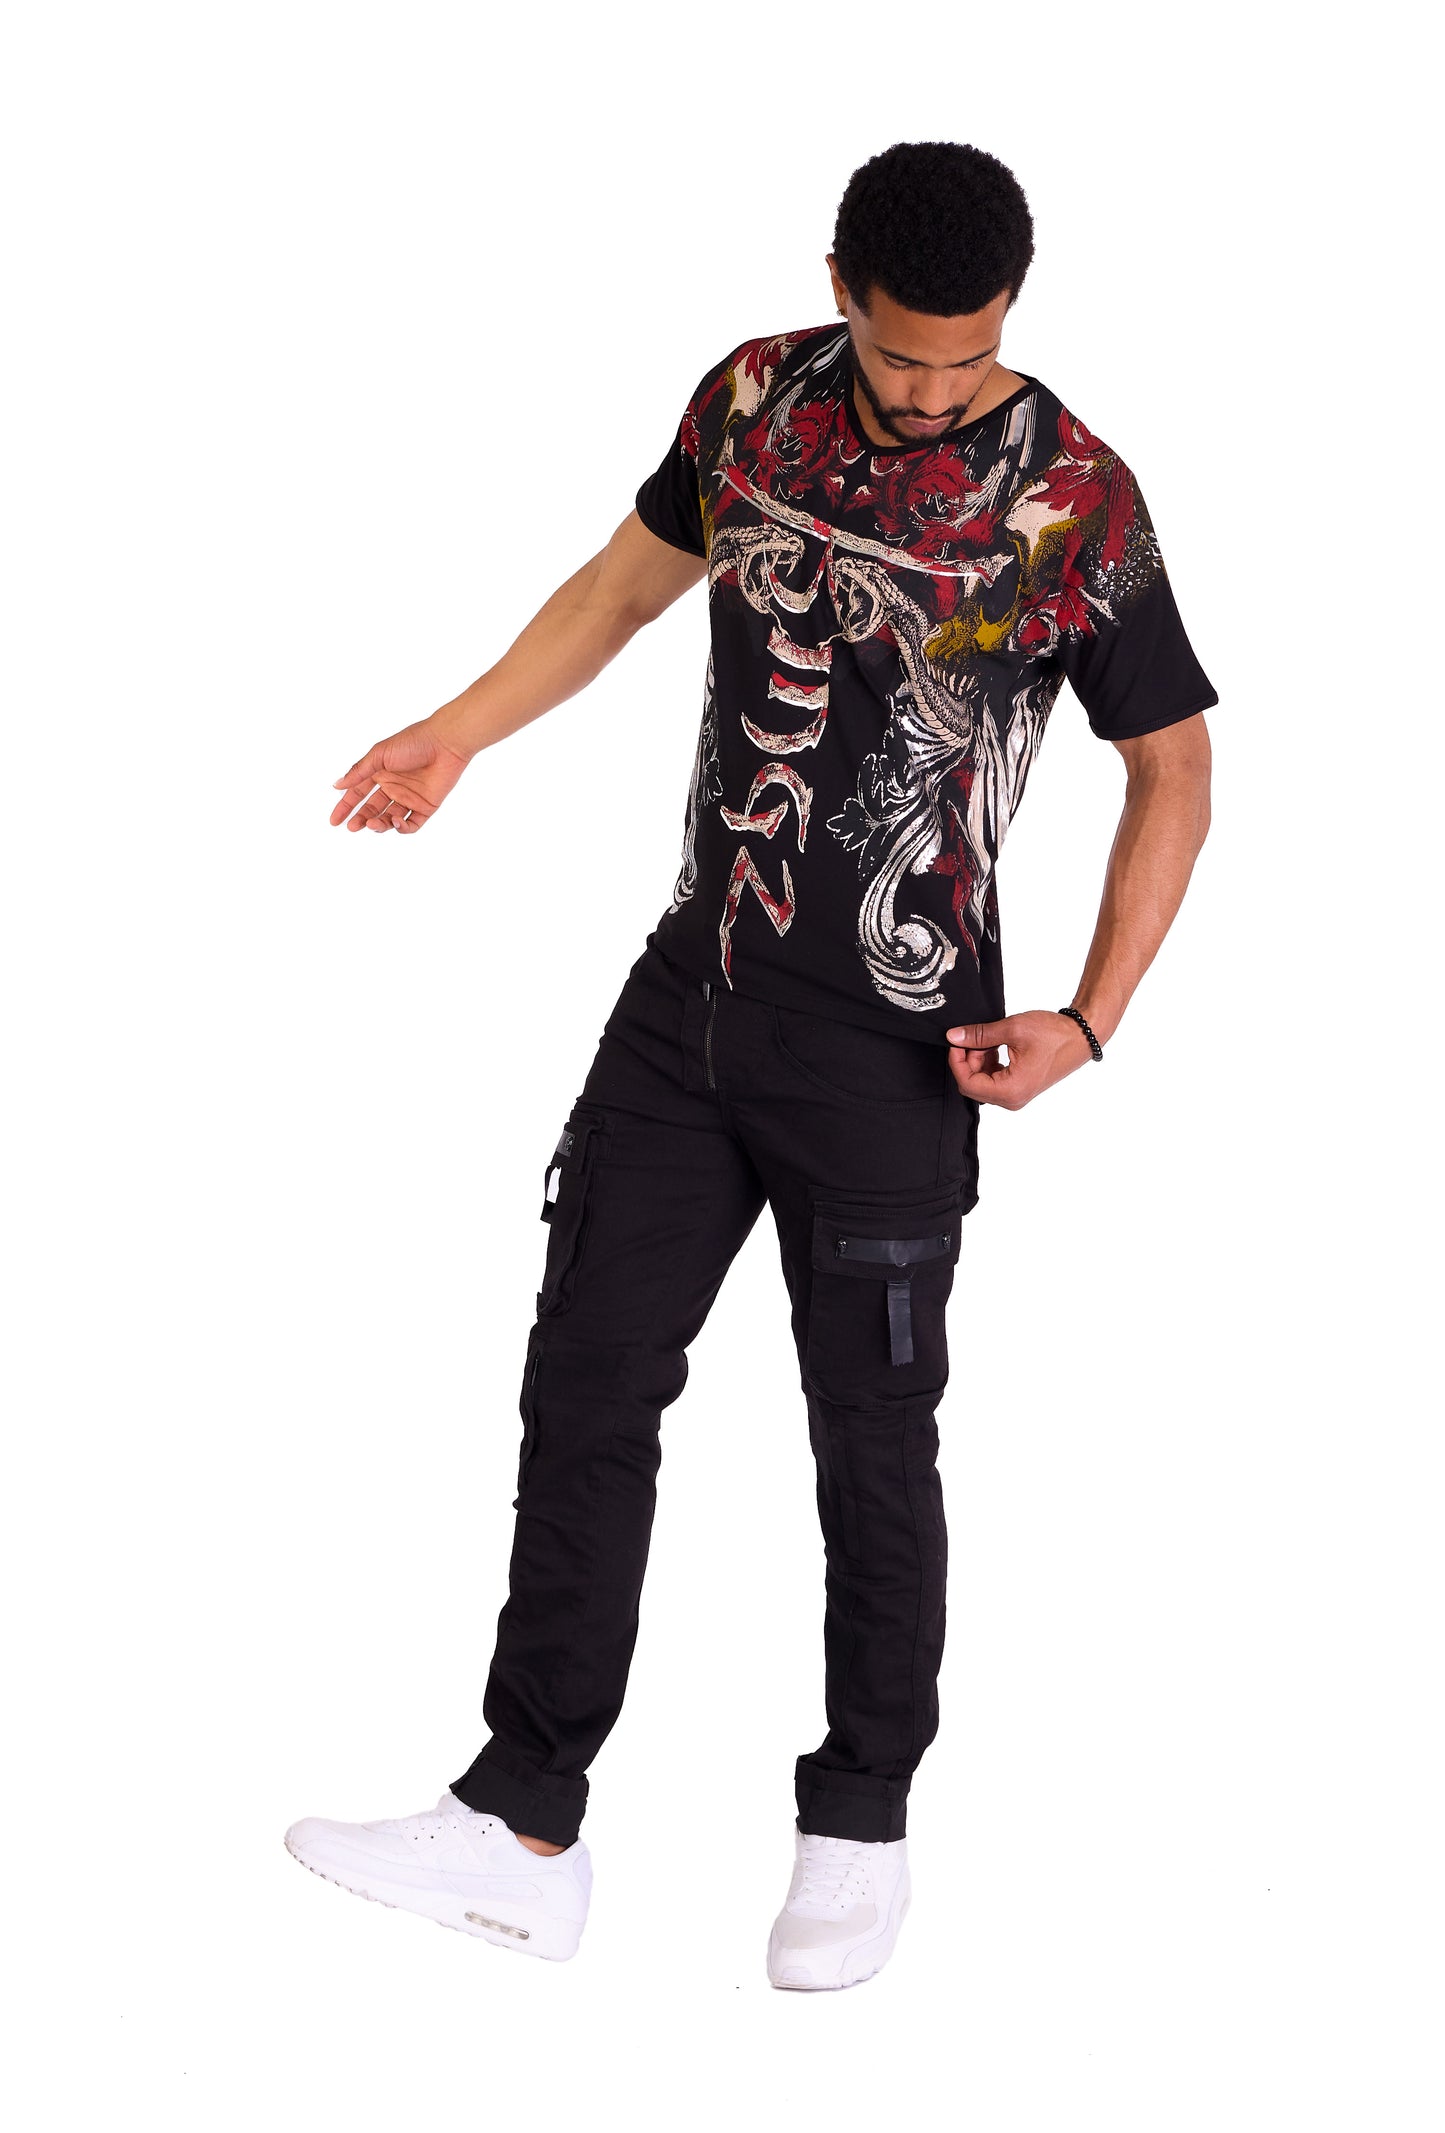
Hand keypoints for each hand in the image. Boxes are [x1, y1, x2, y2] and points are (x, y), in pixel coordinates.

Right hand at [329, 719, 469, 832]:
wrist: (445, 743)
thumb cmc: (412, 742)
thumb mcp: (379, 755)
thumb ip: (359, 772)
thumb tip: (336, 785)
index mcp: (379, 773)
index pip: (358, 793)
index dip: (345, 807)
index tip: (334, 821)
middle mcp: (393, 786)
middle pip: (372, 809)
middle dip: (361, 819)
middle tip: (352, 827)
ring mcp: (409, 798)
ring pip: (390, 819)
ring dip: (379, 824)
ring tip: (372, 823)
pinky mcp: (426, 806)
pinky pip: (412, 824)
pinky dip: (401, 827)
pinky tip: (395, 822)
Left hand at [946, 1011, 1096, 1108]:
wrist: (1080, 1036)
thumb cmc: (1054, 1034)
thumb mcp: (1012, 1029)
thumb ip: (979, 1035)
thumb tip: (954, 1036)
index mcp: (1010, 1090)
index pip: (967, 1084)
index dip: (957, 1061)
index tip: (956, 1042)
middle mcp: (1012, 1099)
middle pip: (973, 1085)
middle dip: (968, 1060)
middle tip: (974, 1037)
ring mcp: (1016, 1096)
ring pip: (982, 1082)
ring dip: (979, 1060)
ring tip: (988, 1039)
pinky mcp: (1019, 1088)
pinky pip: (993, 1081)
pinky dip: (989, 1063)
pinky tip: (995, 1046)